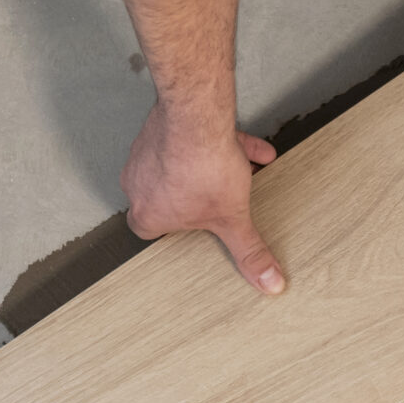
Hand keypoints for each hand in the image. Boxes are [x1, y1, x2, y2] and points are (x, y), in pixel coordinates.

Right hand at [120, 99, 286, 293]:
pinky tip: (251, 147)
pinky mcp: (156, 127)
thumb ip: (249, 251)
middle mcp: (136, 185)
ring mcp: (142, 154)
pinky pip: (186, 139)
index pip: (147, 231)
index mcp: (147, 215)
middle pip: (164, 197)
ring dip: (206, 166)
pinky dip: (215, 143)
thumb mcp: (233, 219)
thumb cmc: (203, 169)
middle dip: (194, 194)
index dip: (171, 227)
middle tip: (215, 195)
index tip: (190, 223)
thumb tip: (267, 281)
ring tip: (239, 167)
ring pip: (176, 164)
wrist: (197, 120)